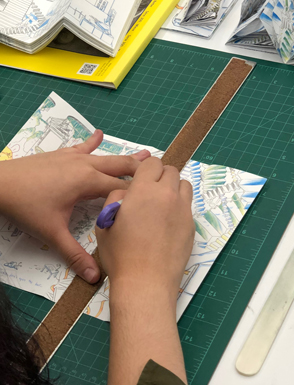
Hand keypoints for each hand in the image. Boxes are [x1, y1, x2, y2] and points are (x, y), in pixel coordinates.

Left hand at [0, 130, 149, 283]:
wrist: (0, 183)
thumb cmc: (28, 206)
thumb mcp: (52, 232)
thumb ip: (75, 254)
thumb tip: (94, 277)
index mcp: (88, 182)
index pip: (121, 187)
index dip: (139, 193)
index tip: (158, 196)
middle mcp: (86, 166)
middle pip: (120, 166)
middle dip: (141, 169)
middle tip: (161, 170)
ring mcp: (74, 157)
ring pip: (106, 156)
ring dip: (125, 156)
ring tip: (146, 152)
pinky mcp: (62, 155)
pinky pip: (82, 146)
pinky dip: (93, 141)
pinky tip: (99, 133)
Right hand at [96, 156, 193, 303]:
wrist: (145, 282)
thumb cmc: (120, 254)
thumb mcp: (104, 222)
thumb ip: (115, 199)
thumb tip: (127, 192)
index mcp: (144, 190)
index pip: (152, 163)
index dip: (145, 170)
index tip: (140, 180)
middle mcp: (167, 195)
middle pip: (171, 171)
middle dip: (160, 177)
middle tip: (150, 193)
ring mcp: (183, 210)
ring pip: (184, 185)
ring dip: (174, 188)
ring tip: (162, 205)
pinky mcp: (191, 225)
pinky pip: (187, 206)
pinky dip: (179, 207)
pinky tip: (168, 223)